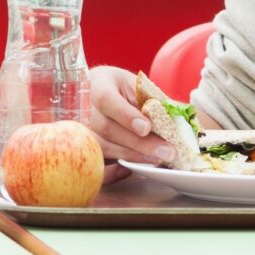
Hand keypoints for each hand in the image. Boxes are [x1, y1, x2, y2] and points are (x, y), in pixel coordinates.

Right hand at [89, 66, 175, 182]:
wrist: (92, 90)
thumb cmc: (117, 88)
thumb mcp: (133, 83)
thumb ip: (149, 99)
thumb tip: (176, 119)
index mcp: (98, 85)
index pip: (107, 100)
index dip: (126, 116)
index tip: (146, 128)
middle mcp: (82, 107)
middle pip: (107, 128)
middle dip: (138, 143)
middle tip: (165, 152)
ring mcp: (78, 129)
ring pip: (101, 147)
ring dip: (131, 155)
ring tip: (156, 159)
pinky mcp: (81, 147)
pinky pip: (93, 162)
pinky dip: (111, 170)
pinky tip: (129, 169)